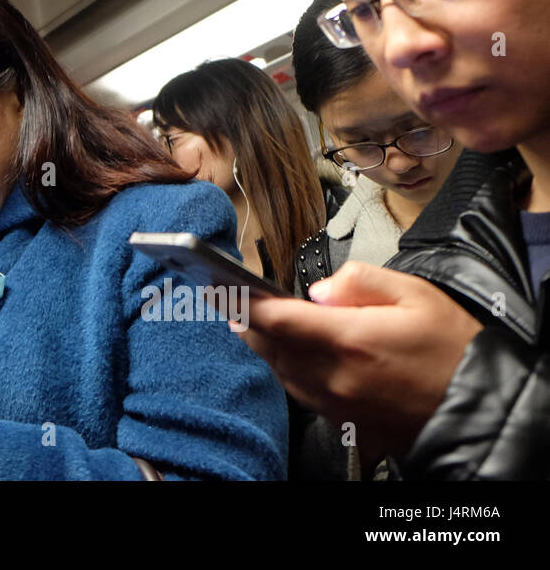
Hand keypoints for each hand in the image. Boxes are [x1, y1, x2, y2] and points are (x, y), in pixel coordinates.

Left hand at [235, 261, 481, 458]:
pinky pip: (303, 393)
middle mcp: (336, 377)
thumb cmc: (454, 348)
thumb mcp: (415, 294)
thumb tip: (319, 289)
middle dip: (248, 323)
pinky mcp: (345, 422)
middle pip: (271, 348)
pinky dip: (289, 370)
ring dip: (265, 347)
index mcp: (350, 340)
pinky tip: (290, 354)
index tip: (222, 288)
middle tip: (227, 301)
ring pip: (282, 372)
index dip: (245, 303)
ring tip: (252, 322)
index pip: (278, 320)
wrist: (482, 406)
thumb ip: (360, 281)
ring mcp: (339, 404)